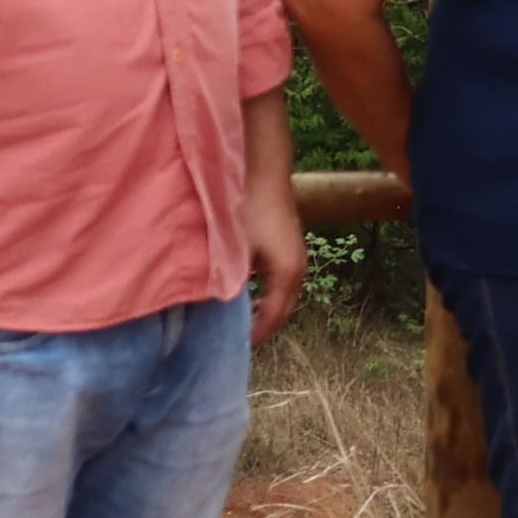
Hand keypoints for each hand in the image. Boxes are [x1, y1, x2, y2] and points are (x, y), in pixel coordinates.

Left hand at [243, 170, 313, 340]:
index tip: (235, 348)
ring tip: (240, 321)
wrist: (263, 170)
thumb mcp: (234, 250)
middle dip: (263, 327)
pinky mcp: (289, 246)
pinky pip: (280, 281)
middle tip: (237, 340)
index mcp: (287, 274)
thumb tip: (219, 308)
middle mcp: (297, 269)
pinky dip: (265, 293)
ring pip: (282, 295)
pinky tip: (244, 292)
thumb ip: (229, 281)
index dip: (256, 335)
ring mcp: (296, 256)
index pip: (273, 318)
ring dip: (264, 309)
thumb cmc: (247, 208)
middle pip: (283, 310)